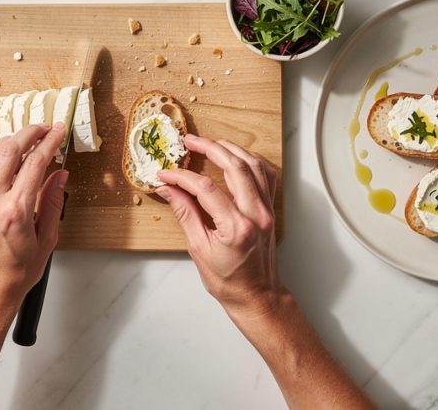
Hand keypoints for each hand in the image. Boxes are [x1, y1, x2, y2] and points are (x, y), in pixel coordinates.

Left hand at [0, 122, 68, 313]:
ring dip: (8, 141)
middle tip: (43, 128)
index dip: (49, 142)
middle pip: (10, 150)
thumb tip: (60, 175)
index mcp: (16, 211)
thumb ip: (53, 203)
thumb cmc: (16, 272)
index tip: (58, 132)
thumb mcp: (46, 240)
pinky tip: (2, 159)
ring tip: (23, 141)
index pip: (35, 163)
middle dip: (29, 133)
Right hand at [156, 134, 281, 319]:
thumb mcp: (199, 249)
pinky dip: (251, 161)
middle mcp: (256, 215)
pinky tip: (237, 157)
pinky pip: (266, 175)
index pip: (206, 188)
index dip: (183, 177)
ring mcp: (267, 210)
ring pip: (253, 166)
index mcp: (236, 228)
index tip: (167, 173)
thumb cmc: (228, 281)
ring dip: (231, 150)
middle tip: (190, 142)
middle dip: (210, 148)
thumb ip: (185, 213)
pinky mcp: (271, 209)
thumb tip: (168, 189)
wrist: (256, 295)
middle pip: (235, 167)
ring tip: (210, 143)